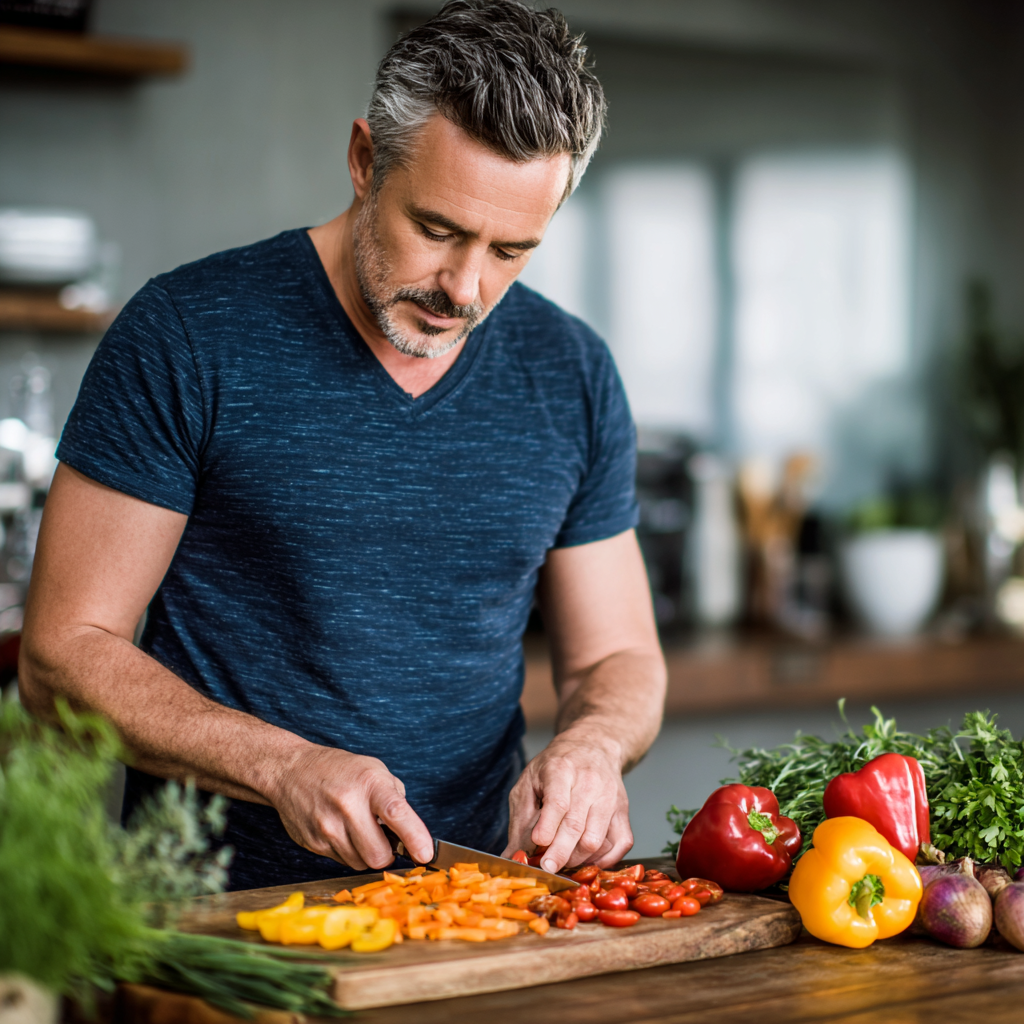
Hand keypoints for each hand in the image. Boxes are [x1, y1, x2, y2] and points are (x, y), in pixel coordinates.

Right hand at [265, 743, 433, 870]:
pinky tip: (341, 831)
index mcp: (369, 783)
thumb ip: (396, 800)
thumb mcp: (374, 771)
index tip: (426, 854)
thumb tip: (411, 834)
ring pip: (360, 864)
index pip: (395, 812)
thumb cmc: (340, 771)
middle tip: (384, 840)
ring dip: (366, 854)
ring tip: (358, 830)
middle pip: (378, 855)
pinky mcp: (313, 843)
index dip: (415, 837)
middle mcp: (348, 805)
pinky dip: (348, 852)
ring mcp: (327, 827)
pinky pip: (342, 862)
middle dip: (387, 854)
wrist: (291, 771)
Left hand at [502, 729, 632, 872]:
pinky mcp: (623, 811)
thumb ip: (521, 819)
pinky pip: (620, 844)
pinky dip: (603, 860)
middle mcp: (589, 783)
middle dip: (560, 853)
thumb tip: (512, 857)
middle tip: (546, 868)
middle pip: (576, 825)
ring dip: (577, 859)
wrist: (592, 747)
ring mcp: (610, 798)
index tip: (537, 844)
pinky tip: (586, 859)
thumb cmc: (555, 767)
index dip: (548, 826)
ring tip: (561, 861)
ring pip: (596, 840)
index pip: (558, 801)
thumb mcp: (529, 782)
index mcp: (561, 769)